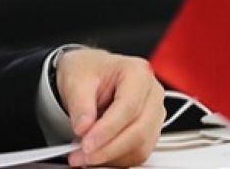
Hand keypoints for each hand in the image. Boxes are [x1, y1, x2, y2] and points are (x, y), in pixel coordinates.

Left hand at [55, 49, 164, 166]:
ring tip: (84, 156)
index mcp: (137, 72)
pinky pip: (138, 152)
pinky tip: (97, 156)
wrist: (89, 73)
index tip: (86, 143)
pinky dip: (117, 159)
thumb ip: (80, 104)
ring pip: (141, 146)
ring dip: (112, 157)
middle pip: (139, 130)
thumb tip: (84, 128)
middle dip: (108, 148)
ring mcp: (154, 113)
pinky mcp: (149, 131)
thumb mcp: (76, 79)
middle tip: (82, 155)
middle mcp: (152, 93)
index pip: (128, 106)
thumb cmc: (87, 70)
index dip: (107, 129)